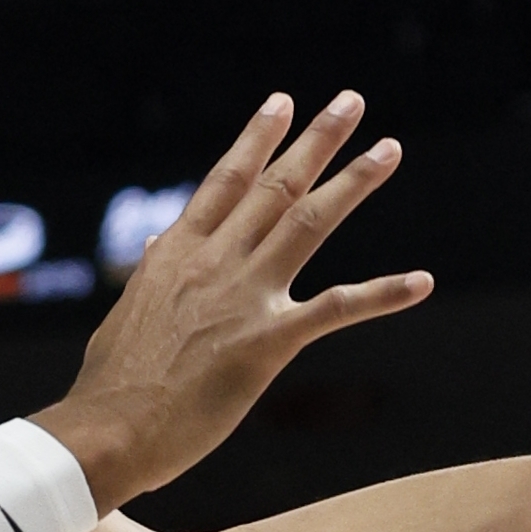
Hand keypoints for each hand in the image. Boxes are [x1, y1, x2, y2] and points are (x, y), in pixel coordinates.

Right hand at [32, 92, 433, 513]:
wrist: (108, 430)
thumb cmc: (111, 385)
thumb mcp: (126, 316)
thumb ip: (152, 276)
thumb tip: (157, 244)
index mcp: (176, 254)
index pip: (225, 182)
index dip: (256, 139)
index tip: (282, 103)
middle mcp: (213, 262)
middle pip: (274, 187)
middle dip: (315, 140)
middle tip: (350, 101)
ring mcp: (242, 297)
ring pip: (308, 223)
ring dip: (353, 182)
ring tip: (389, 148)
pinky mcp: (267, 342)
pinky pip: (336, 309)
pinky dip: (383, 294)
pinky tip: (423, 281)